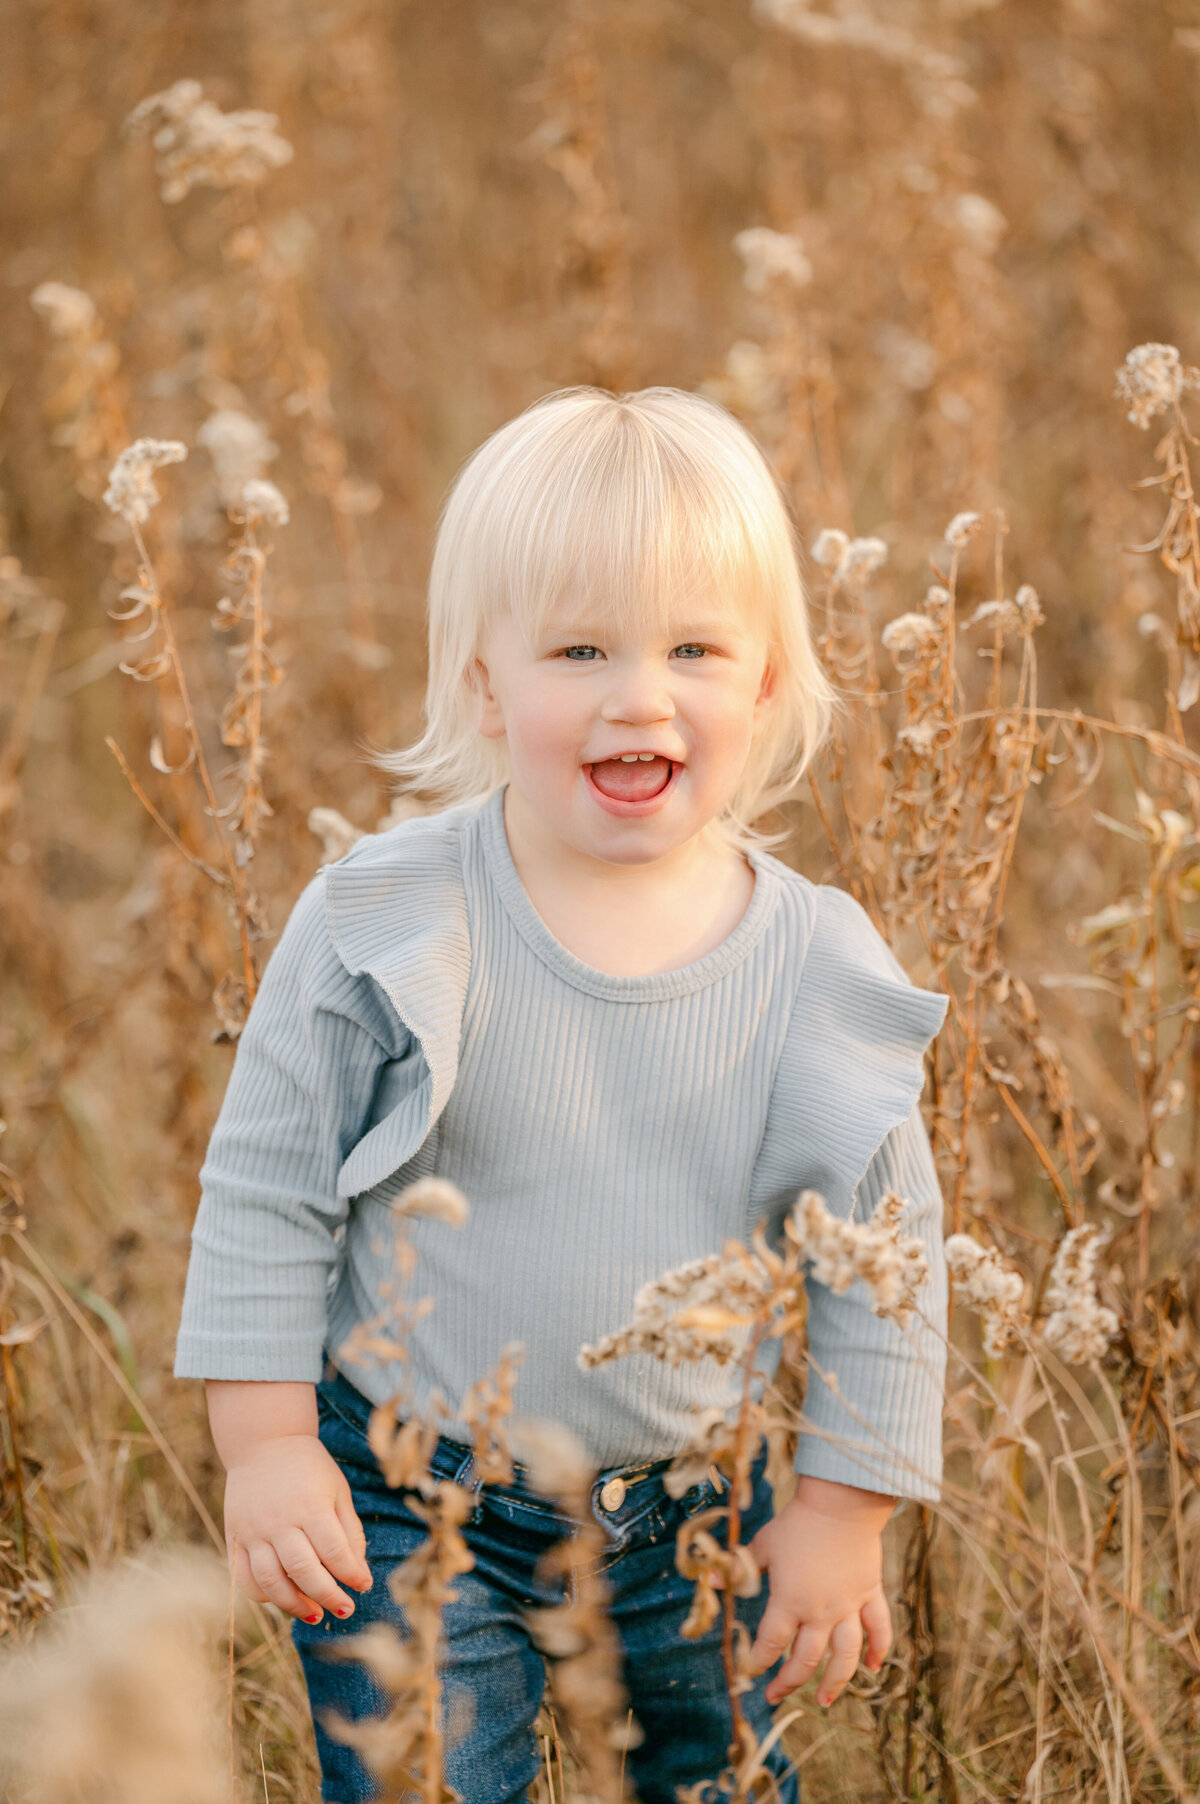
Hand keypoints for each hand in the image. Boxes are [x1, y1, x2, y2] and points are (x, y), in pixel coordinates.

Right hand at [223, 1432, 372, 1624]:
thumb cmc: (309, 1467)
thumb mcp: (337, 1490)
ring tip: (314, 1614)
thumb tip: (359, 1573)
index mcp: (311, 1507)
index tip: (363, 1586)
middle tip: (344, 1610)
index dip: (352, 1576)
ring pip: (271, 1582)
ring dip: (294, 1606)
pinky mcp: (235, 1537)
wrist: (264, 1441)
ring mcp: (253, 1531)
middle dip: (328, 1597)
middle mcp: (280, 1522)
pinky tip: (282, 1598)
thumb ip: (349, 1531)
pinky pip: (244, 1578)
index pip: (335, 1553)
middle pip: (304, 1572)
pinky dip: (262, 1595)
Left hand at [744, 1476, 893, 1706]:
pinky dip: (878, 1650)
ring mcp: (848, 1607)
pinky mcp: (869, 1594)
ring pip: (845, 1656)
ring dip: (835, 1683)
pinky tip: (872, 1667)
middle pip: (805, 1660)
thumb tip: (710, 1582)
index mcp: (789, 1602)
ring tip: (824, 1701)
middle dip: (788, 1681)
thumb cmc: (797, 1523)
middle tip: (775, 1695)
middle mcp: (820, 1613)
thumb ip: (739, 1569)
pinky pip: (879, 1629)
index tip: (750, 1672)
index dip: (758, 1662)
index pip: (771, 1644)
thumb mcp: (763, 1546)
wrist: (840, 1505)